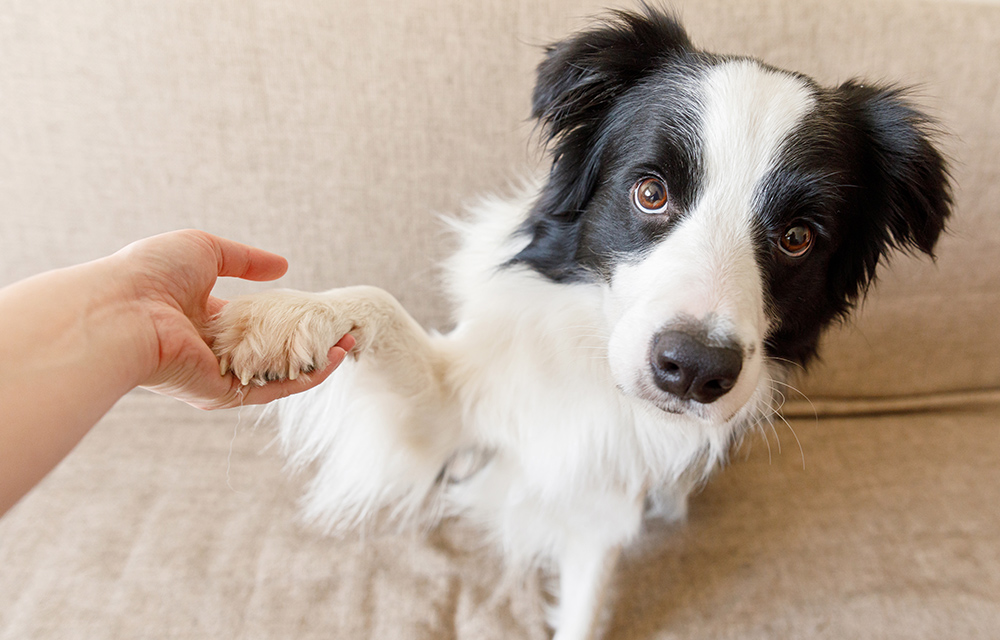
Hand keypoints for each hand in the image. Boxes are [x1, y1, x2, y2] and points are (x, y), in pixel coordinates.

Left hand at [110, 230, 352, 408]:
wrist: (121, 310)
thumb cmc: (149, 273)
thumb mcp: (205, 249)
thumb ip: (245, 259)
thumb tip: (282, 265)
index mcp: (204, 319)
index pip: (254, 322)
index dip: (286, 316)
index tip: (315, 309)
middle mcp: (213, 351)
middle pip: (271, 351)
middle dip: (308, 341)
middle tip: (341, 330)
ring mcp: (218, 375)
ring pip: (277, 373)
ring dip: (316, 361)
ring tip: (347, 343)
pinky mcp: (222, 394)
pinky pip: (273, 389)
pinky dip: (307, 377)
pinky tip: (334, 358)